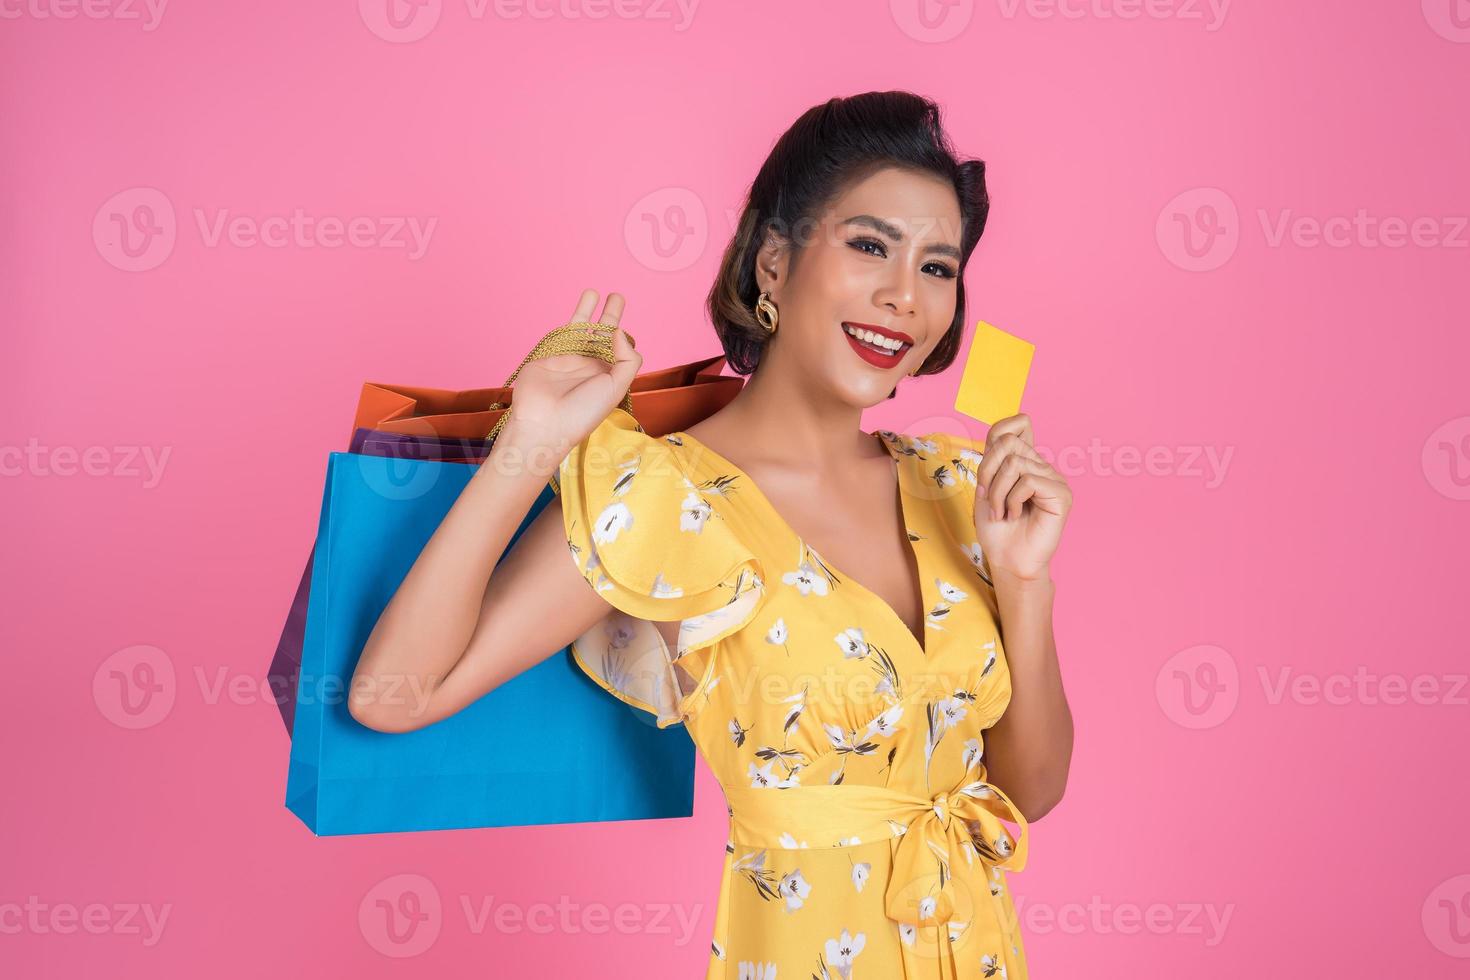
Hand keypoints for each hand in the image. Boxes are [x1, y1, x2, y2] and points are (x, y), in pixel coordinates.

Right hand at [501, 289, 641, 449]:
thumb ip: (627, 359)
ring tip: (595, 292)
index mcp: (609, 377)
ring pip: (583, 328)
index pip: (621, 352)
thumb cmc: (583, 411)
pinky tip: (583, 303)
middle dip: (611, 316)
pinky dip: (574, 316)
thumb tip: (619, 331)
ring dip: (590, 310)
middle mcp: (590, 367)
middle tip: (616, 296)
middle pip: (603, 335)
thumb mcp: (616, 388)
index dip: (624, 340)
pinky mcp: (552, 353)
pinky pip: (566, 331)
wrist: (544, 421)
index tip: (620, 332)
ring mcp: (570, 358)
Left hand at [973, 413, 1071, 582]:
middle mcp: (1041, 466)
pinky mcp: (1061, 494)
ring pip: (1015, 463)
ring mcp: (1053, 479)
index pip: (1018, 425)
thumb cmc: (996, 528)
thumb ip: (995, 456)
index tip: (987, 473)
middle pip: (1008, 442)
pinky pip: (1028, 481)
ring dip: (997, 492)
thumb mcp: (986, 486)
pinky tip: (1015, 516)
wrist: (1007, 559)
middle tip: (988, 499)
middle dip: (988, 471)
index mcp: (1025, 462)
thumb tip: (1011, 428)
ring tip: (1001, 512)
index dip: (999, 433)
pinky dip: (1012, 500)